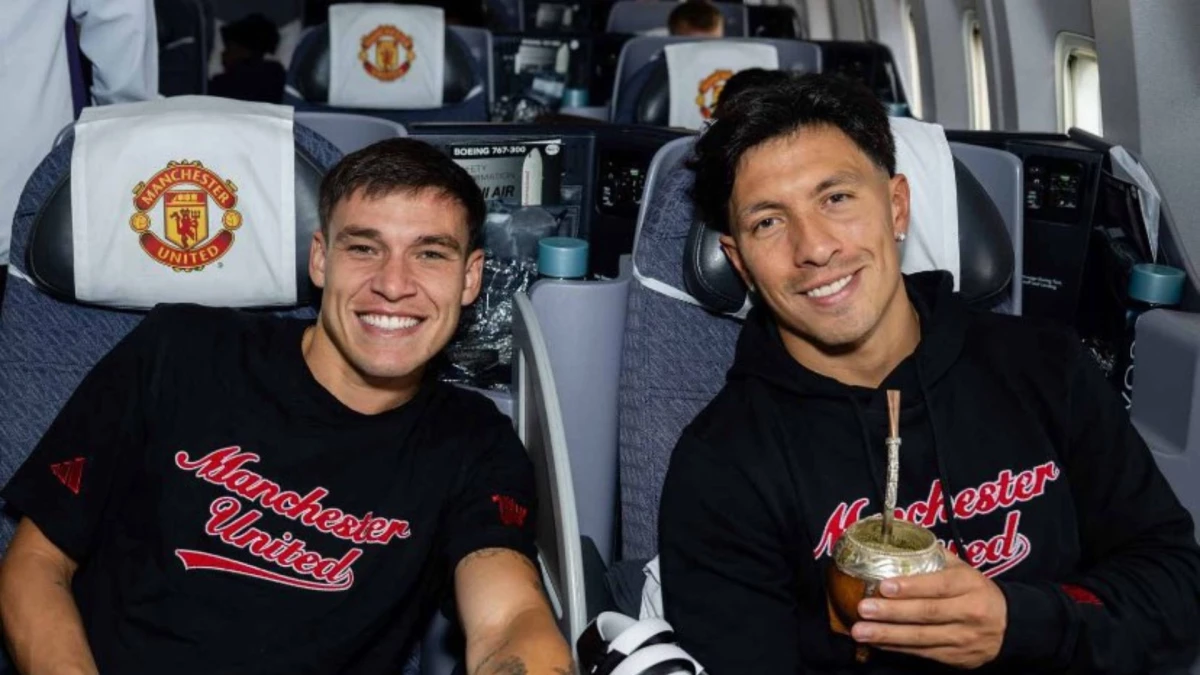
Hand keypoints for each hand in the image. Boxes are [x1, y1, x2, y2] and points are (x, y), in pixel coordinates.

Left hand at [850, 552, 1006, 668]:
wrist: (1009, 626)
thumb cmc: (976, 591)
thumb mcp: (964, 569)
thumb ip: (934, 556)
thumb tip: (898, 539)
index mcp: (969, 585)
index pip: (939, 586)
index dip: (911, 587)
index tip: (884, 586)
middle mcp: (968, 612)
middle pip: (926, 614)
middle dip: (892, 613)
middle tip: (863, 609)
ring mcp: (963, 637)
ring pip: (922, 638)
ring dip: (888, 635)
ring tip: (861, 631)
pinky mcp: (956, 657)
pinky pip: (923, 653)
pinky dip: (898, 648)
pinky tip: (877, 643)